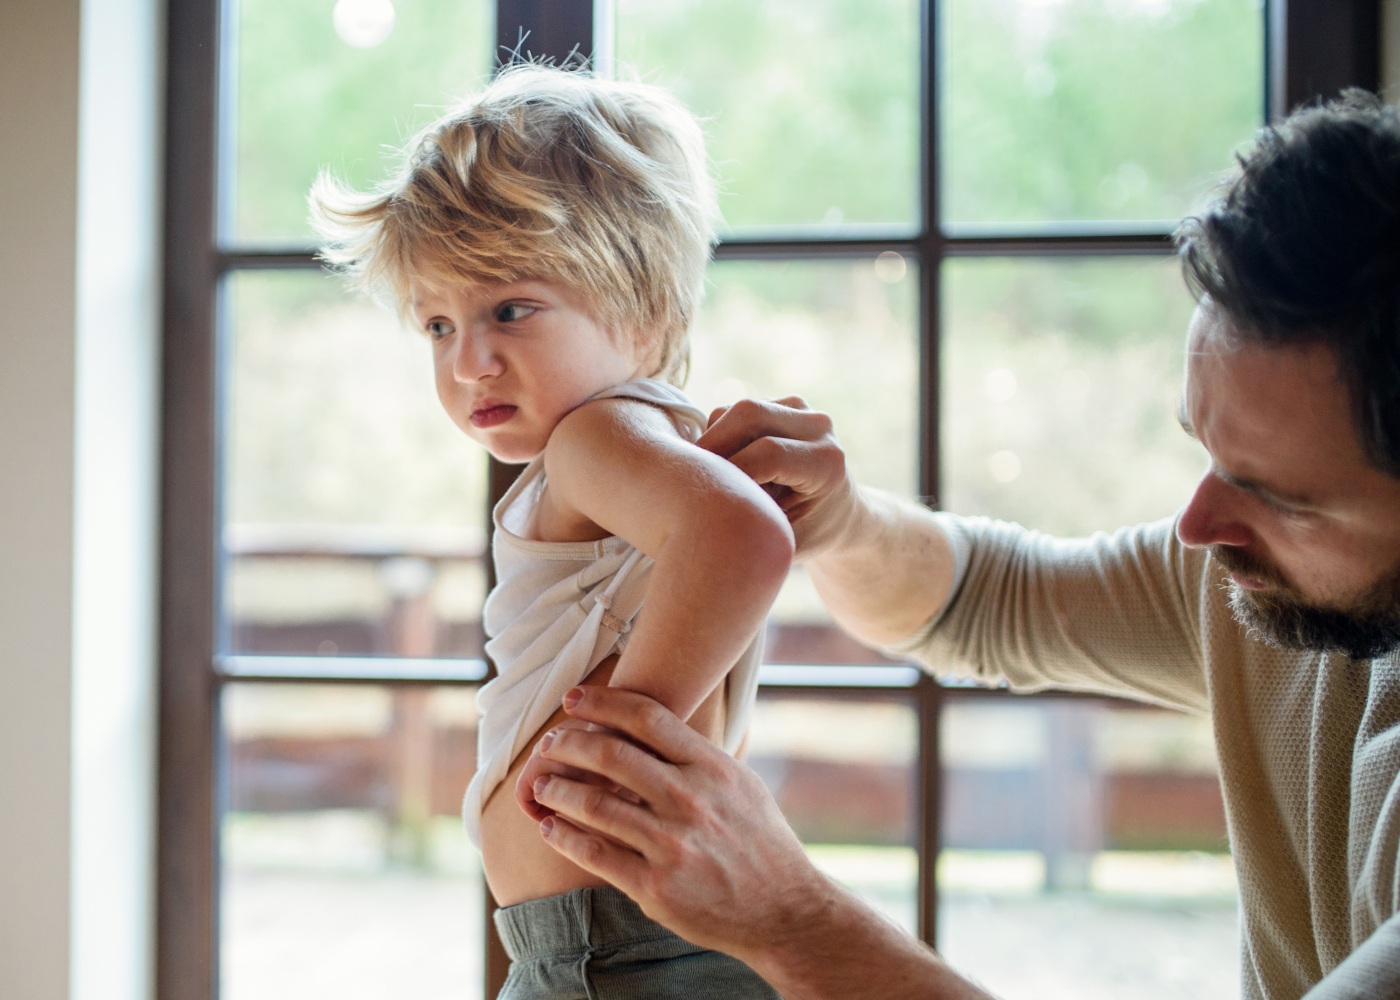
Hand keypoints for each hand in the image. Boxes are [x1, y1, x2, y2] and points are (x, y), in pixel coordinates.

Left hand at [530, 685, 830, 958]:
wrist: (785, 909)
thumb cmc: (759, 842)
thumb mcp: (739, 784)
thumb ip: (696, 756)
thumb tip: (649, 725)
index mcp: (711, 767)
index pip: (647, 718)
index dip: (602, 703)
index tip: (573, 701)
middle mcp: (691, 800)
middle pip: (612, 755)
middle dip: (569, 744)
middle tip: (548, 745)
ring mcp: (672, 845)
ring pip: (596, 805)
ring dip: (557, 791)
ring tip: (541, 786)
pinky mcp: (656, 888)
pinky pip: (596, 854)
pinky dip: (565, 837)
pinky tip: (550, 828)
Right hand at [697, 397, 857, 559]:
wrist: (837, 515)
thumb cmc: (809, 537)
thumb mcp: (785, 544)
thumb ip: (753, 527)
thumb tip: (706, 516)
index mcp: (826, 463)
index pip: (767, 454)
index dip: (729, 473)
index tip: (705, 500)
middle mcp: (818, 427)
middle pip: (749, 414)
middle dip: (711, 444)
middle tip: (689, 479)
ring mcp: (801, 409)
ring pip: (736, 410)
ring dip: (712, 442)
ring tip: (713, 479)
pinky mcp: (781, 405)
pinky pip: (734, 411)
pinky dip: (718, 437)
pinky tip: (725, 467)